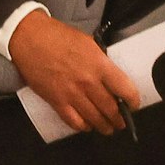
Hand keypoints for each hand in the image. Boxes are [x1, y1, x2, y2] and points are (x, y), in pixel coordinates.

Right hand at [7, 11, 140, 133]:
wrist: (30, 38)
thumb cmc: (58, 36)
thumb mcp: (88, 43)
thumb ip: (101, 61)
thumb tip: (110, 77)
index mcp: (99, 65)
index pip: (125, 89)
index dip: (133, 101)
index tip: (133, 105)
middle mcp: (88, 82)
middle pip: (111, 108)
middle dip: (119, 119)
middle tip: (121, 122)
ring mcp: (72, 94)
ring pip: (94, 118)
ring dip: (104, 126)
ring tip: (108, 129)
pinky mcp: (56, 101)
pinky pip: (74, 121)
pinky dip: (82, 126)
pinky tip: (86, 126)